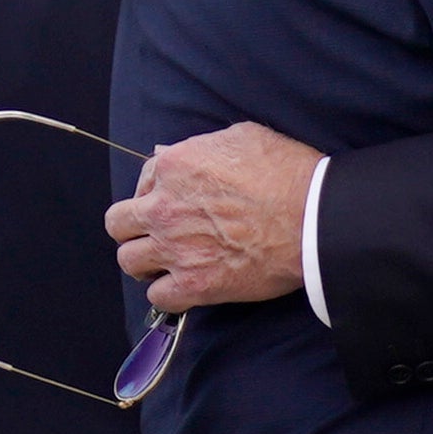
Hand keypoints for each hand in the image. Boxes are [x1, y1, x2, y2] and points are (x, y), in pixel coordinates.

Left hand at [105, 121, 320, 312]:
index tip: (174, 198)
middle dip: (134, 225)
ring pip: (129, 261)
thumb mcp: (243, 137)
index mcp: (175, 167)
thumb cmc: (287, 172)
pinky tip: (186, 283)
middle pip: (118, 223)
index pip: (142, 179)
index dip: (157, 189)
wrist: (314, 217)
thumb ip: (200, 146)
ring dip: (146, 259)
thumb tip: (171, 154)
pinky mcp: (193, 284)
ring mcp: (175, 249)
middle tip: (159, 229)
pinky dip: (169, 291)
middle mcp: (164, 208)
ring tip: (168, 259)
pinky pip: (157, 296)